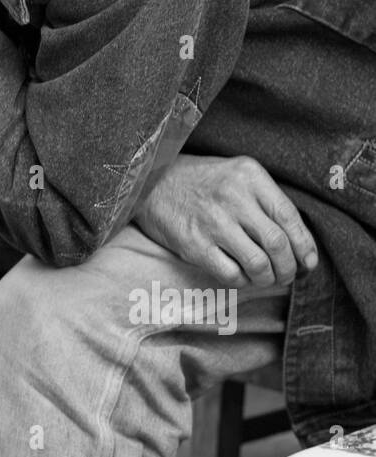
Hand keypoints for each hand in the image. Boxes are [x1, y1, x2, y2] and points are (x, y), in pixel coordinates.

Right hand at [132, 154, 318, 289]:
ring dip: (268, 279)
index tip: (308, 261)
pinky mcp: (194, 244)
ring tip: (266, 278)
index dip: (305, 245)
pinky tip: (241, 275)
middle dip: (289, 267)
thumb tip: (301, 246)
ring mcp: (212, 221)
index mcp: (249, 175)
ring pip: (258, 264)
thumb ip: (266, 201)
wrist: (149, 182)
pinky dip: (243, 281)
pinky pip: (231, 274)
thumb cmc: (200, 181)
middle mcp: (233, 196)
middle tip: (287, 275)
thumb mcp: (236, 175)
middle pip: (278, 243)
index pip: (290, 216)